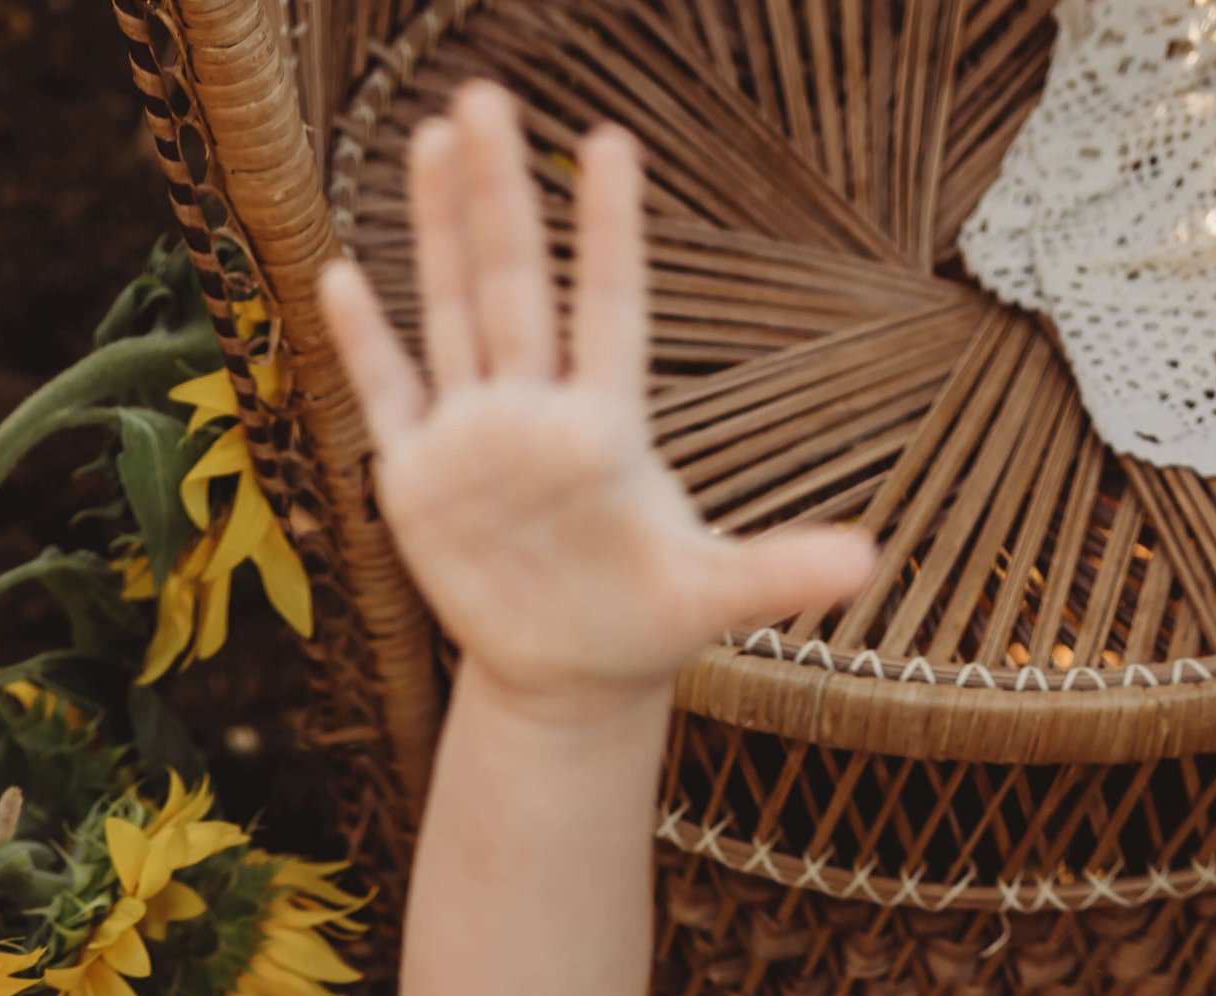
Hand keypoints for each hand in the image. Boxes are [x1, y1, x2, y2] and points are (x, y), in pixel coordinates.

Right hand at [319, 83, 874, 715]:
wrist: (568, 678)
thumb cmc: (644, 624)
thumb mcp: (712, 600)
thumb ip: (782, 571)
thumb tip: (870, 565)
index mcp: (606, 427)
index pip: (609, 308)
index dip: (608, 233)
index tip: (610, 145)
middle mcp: (534, 413)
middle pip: (514, 286)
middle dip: (498, 195)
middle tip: (487, 97)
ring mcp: (473, 439)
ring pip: (450, 316)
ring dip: (437, 233)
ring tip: (432, 140)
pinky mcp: (420, 481)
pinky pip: (389, 398)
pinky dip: (365, 345)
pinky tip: (344, 276)